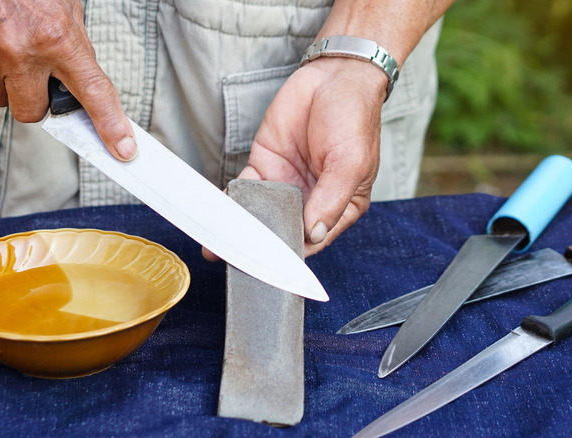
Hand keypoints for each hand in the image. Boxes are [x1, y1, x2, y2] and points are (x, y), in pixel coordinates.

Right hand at [0, 0, 135, 160]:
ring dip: (9, 86)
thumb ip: (72, 44)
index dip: (111, 126)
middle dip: (39, 102)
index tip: (123, 148)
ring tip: (11, 53)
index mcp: (58, 39)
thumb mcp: (65, 7)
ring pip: (0, 99)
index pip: (93, 94)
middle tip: (39, 79)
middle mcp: (22, 52)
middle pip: (33, 112)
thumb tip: (78, 74)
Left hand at [238, 57, 385, 257]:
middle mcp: (311, 200)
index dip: (290, 253)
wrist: (334, 75)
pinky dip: (232, 201)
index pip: (312, 241)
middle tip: (234, 258)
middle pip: (282, 232)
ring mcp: (286, 184)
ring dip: (240, 228)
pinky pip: (245, 189)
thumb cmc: (354, 117)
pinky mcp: (265, 165)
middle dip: (258, 245)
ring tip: (216, 245)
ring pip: (260, 214)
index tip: (267, 264)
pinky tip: (220, 212)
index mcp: (339, 207)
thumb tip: (313, 233)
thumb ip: (331, 201)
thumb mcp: (350, 163)